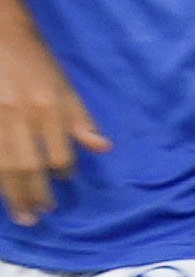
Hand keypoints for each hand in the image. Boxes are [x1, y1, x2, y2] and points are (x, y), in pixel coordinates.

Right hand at [0, 24, 105, 224]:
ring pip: (3, 165)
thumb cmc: (35, 60)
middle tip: (38, 216)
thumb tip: (103, 148)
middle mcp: (20, 116)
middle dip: (34, 195)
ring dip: (11, 193)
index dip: (62, 172)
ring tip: (20, 214)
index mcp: (47, 108)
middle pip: (27, 166)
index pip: (58, 154)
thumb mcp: (65, 85)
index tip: (63, 184)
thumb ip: (81, 118)